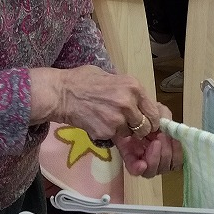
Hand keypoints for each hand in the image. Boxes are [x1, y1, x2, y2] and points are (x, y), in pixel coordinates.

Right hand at [29, 64, 160, 140]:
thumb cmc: (82, 80)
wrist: (60, 93)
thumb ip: (127, 90)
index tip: (146, 122)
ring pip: (130, 134)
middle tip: (129, 125)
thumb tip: (139, 101)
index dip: (151, 120)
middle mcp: (128, 104)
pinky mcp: (106, 132)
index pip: (154, 112)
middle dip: (139, 129)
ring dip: (123, 131)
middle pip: (145, 127)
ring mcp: (117, 120)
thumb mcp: (110, 77)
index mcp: (133, 87)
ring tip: (108, 120)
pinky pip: (114, 137)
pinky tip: (98, 122)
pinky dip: (108, 133)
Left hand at [116, 104, 182, 177]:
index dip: (177, 155)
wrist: (125, 110)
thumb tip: (174, 138)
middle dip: (166, 154)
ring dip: (155, 159)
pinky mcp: (128, 159)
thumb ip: (170, 125)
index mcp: (166, 147)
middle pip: (165, 168)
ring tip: (153, 143)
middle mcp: (156, 157)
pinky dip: (140, 169)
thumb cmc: (145, 111)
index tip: (174, 141)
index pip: (177, 162)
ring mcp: (142, 159)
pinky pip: (135, 171)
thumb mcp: (162, 113)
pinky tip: (142, 164)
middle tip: (161, 138)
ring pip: (152, 172)